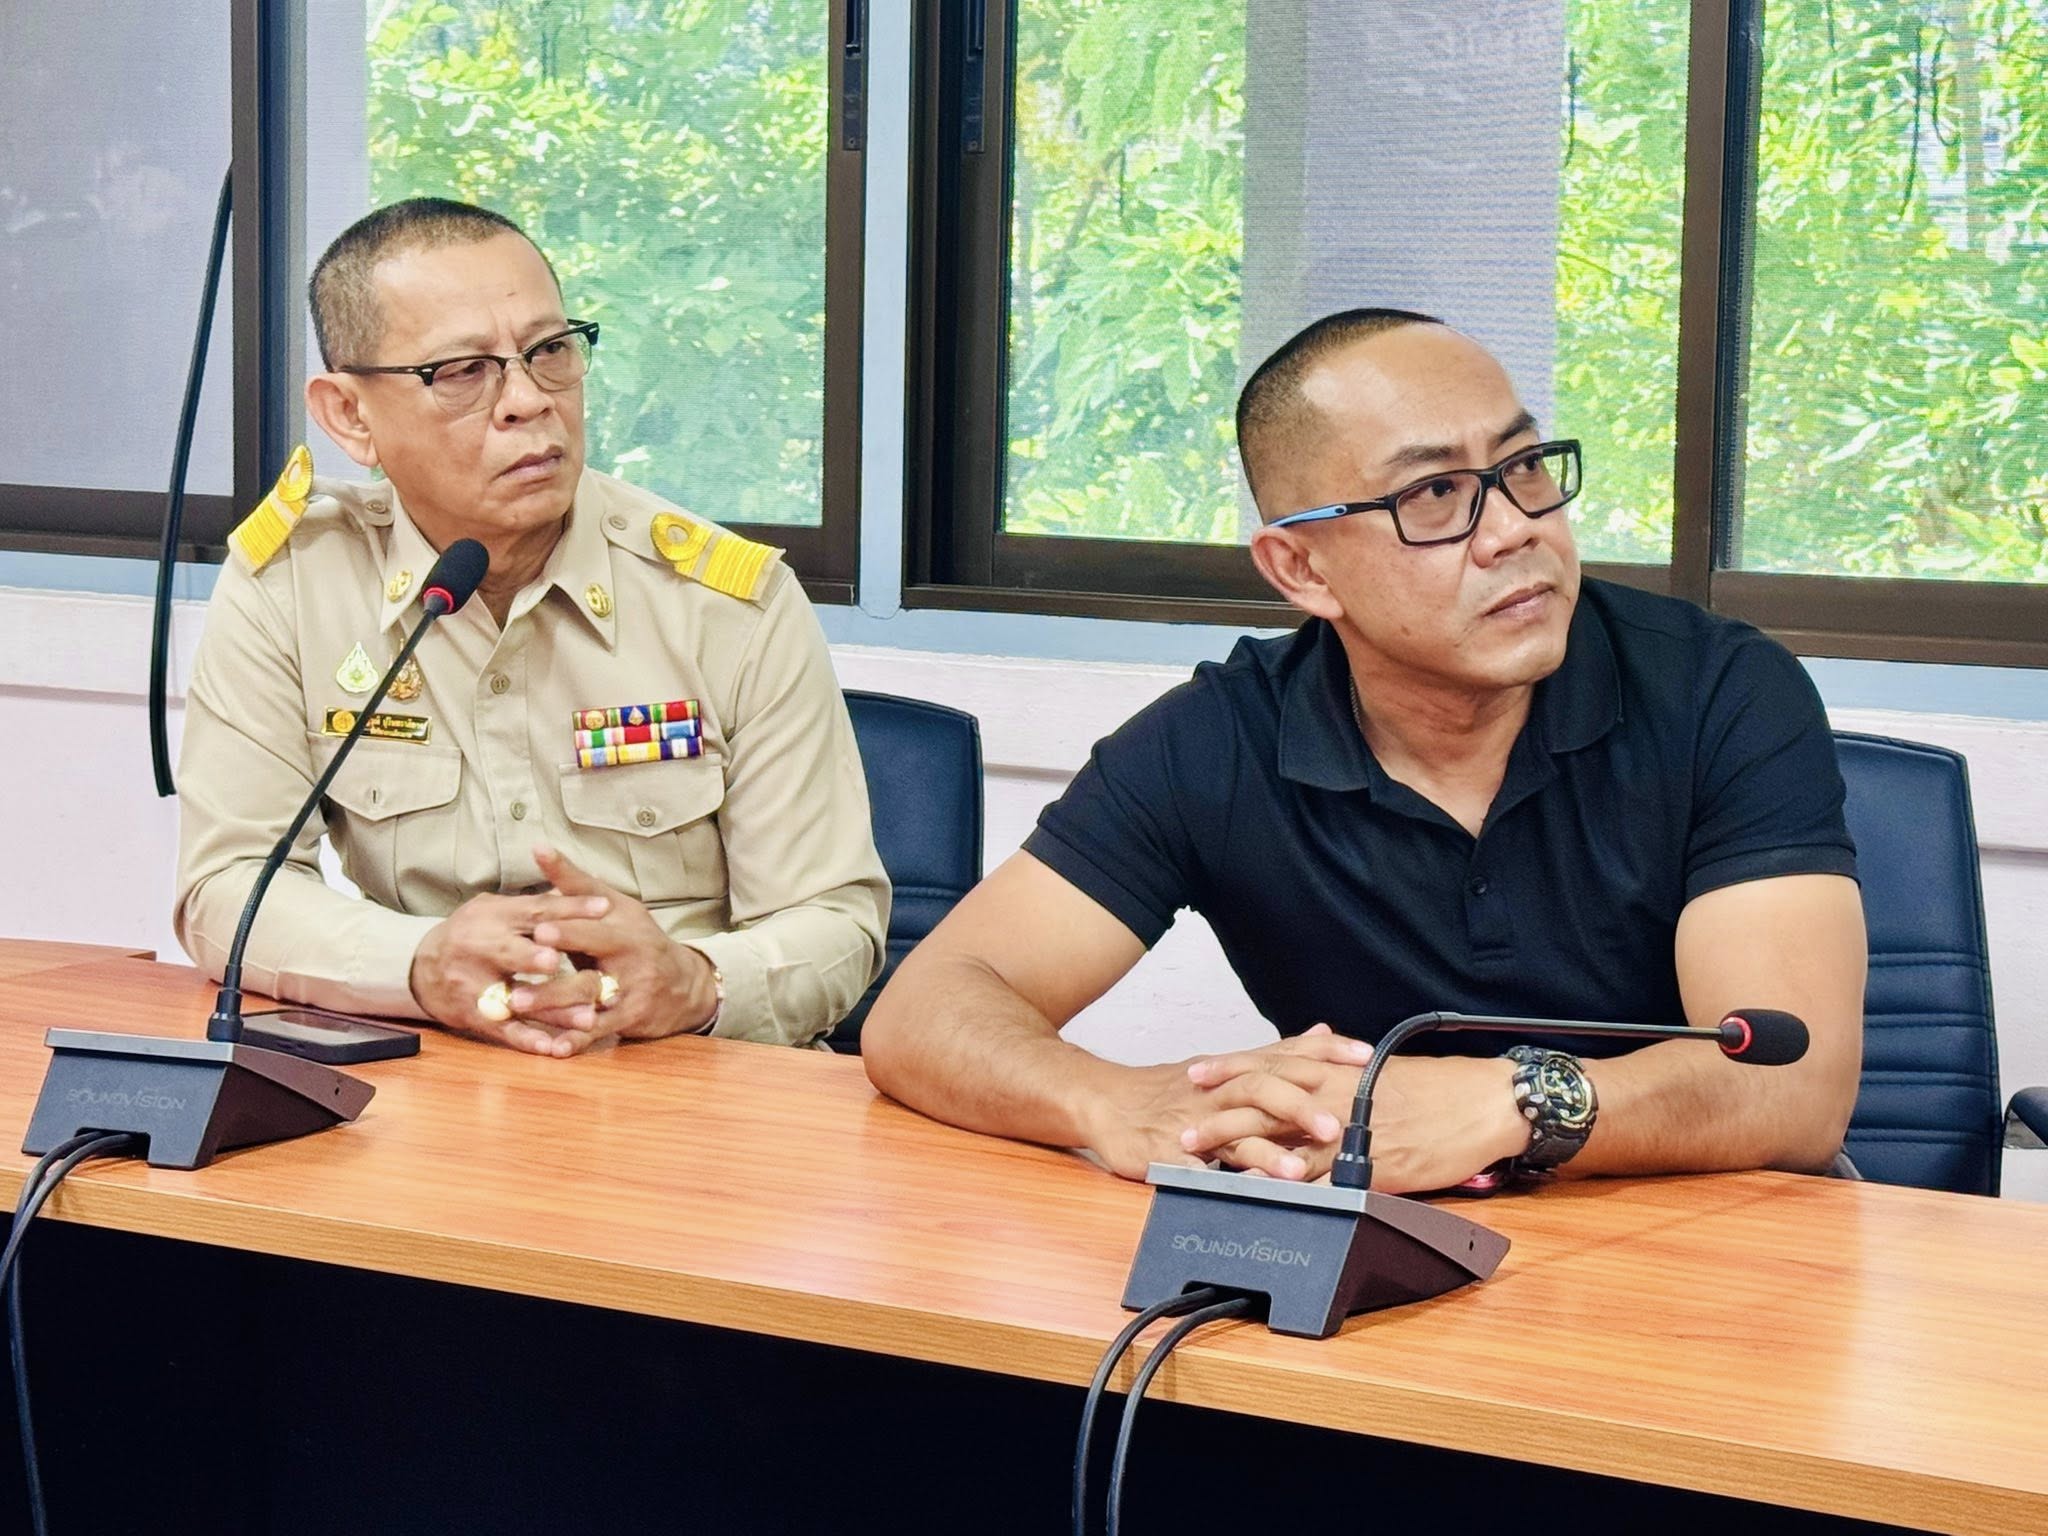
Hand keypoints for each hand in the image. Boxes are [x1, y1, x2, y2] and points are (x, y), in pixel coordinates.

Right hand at [408, 890, 609, 1054]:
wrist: (419, 967)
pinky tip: (552, 1047)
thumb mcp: (494, 910)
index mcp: (493, 916)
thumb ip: (531, 906)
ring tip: (587, 1017)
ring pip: (515, 997)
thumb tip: (576, 889)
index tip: (605, 907)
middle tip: (559, 961)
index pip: (535, 910)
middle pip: (511, 952)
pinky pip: (504, 1029)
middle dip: (534, 957)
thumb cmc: (472, 933)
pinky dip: (528, 1039)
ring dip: (551, 1009)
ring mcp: (474, 984)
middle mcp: (479, 947)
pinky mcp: (473, 1015)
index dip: (569, 908)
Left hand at [503, 845, 720, 1055]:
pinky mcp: (631, 1018)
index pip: (594, 922)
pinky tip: (554, 1048)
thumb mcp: (616, 906)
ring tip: (518, 1004)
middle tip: (531, 958)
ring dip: (554, 1002)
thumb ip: (575, 882)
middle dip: (563, 957)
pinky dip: (577, 1039)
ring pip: (590, 997)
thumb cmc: (638, 938)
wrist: (685, 984)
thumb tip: (537, 848)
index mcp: (625, 925)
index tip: (538, 926)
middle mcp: (632, 956)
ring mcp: (632, 990)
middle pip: (594, 957)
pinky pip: (600, 1030)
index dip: (568, 925)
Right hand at [1077, 1026, 1374, 1180]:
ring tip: (1300, 1171)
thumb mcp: (1225, 1065)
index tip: (1368, 1056)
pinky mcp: (1168, 1154)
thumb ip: (1276, 1053)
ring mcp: (1194, 1121)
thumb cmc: (1169, 1089)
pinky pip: (1197, 1169)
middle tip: (1340, 1124)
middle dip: (1301, 1104)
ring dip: (1268, 1150)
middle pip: (1262, 1087)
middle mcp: (1218, 1090)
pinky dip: (1219, 1180)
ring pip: (1234, 1129)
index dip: (1327, 1053)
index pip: (1287, 1053)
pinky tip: (1240, 1195)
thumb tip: (1323, 1033)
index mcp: (1235, 1070)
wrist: (1104, 1101)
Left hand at [1183, 1038, 1529, 1190]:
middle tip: (1182, 1130)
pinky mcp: (1370, 1168)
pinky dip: (1287, 1187)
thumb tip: (1320, 1065)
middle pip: (1264, 1103)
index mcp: (1339, 1070)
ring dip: (1240, 1154)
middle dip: (1219, 1117)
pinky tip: (1259, 1195)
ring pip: (1283, 1143)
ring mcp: (1350, 1134)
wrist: (1483, 1102)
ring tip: (1203, 1164)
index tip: (1196, 1073)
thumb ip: (1345, 1071)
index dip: (1231, 1068)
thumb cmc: (1439, 1088)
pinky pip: (1320, 1180)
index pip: (1272, 1063)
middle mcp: (1337, 1097)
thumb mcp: (1384, 1071)